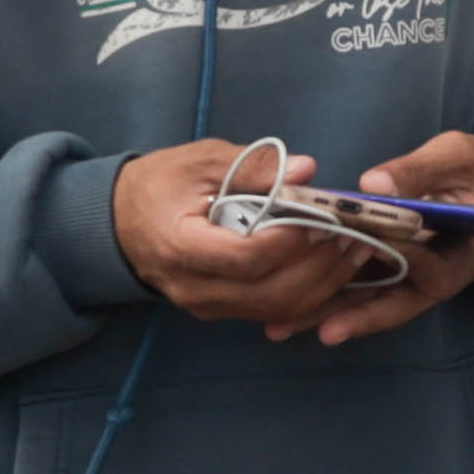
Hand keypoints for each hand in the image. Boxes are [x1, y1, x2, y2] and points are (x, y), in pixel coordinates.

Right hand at [110, 140, 382, 331]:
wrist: (119, 222)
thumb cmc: (158, 184)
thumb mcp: (200, 161)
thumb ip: (254, 166)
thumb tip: (307, 170)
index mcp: (181, 247)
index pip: (246, 258)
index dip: (289, 242)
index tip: (321, 217)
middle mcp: (195, 289)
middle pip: (270, 293)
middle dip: (320, 267)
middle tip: (352, 236)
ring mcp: (209, 307)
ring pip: (277, 310)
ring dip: (323, 284)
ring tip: (354, 251)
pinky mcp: (222, 311)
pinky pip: (273, 312)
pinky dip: (310, 295)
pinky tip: (335, 270)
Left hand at [297, 130, 473, 352]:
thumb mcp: (457, 158)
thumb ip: (421, 171)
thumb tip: (372, 185)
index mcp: (463, 256)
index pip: (434, 275)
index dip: (404, 266)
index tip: (369, 248)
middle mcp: (434, 277)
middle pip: (395, 304)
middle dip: (356, 318)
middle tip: (321, 331)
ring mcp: (407, 277)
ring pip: (368, 302)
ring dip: (328, 314)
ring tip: (282, 328)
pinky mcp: (386, 269)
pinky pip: (356, 287)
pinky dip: (323, 296)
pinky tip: (284, 307)